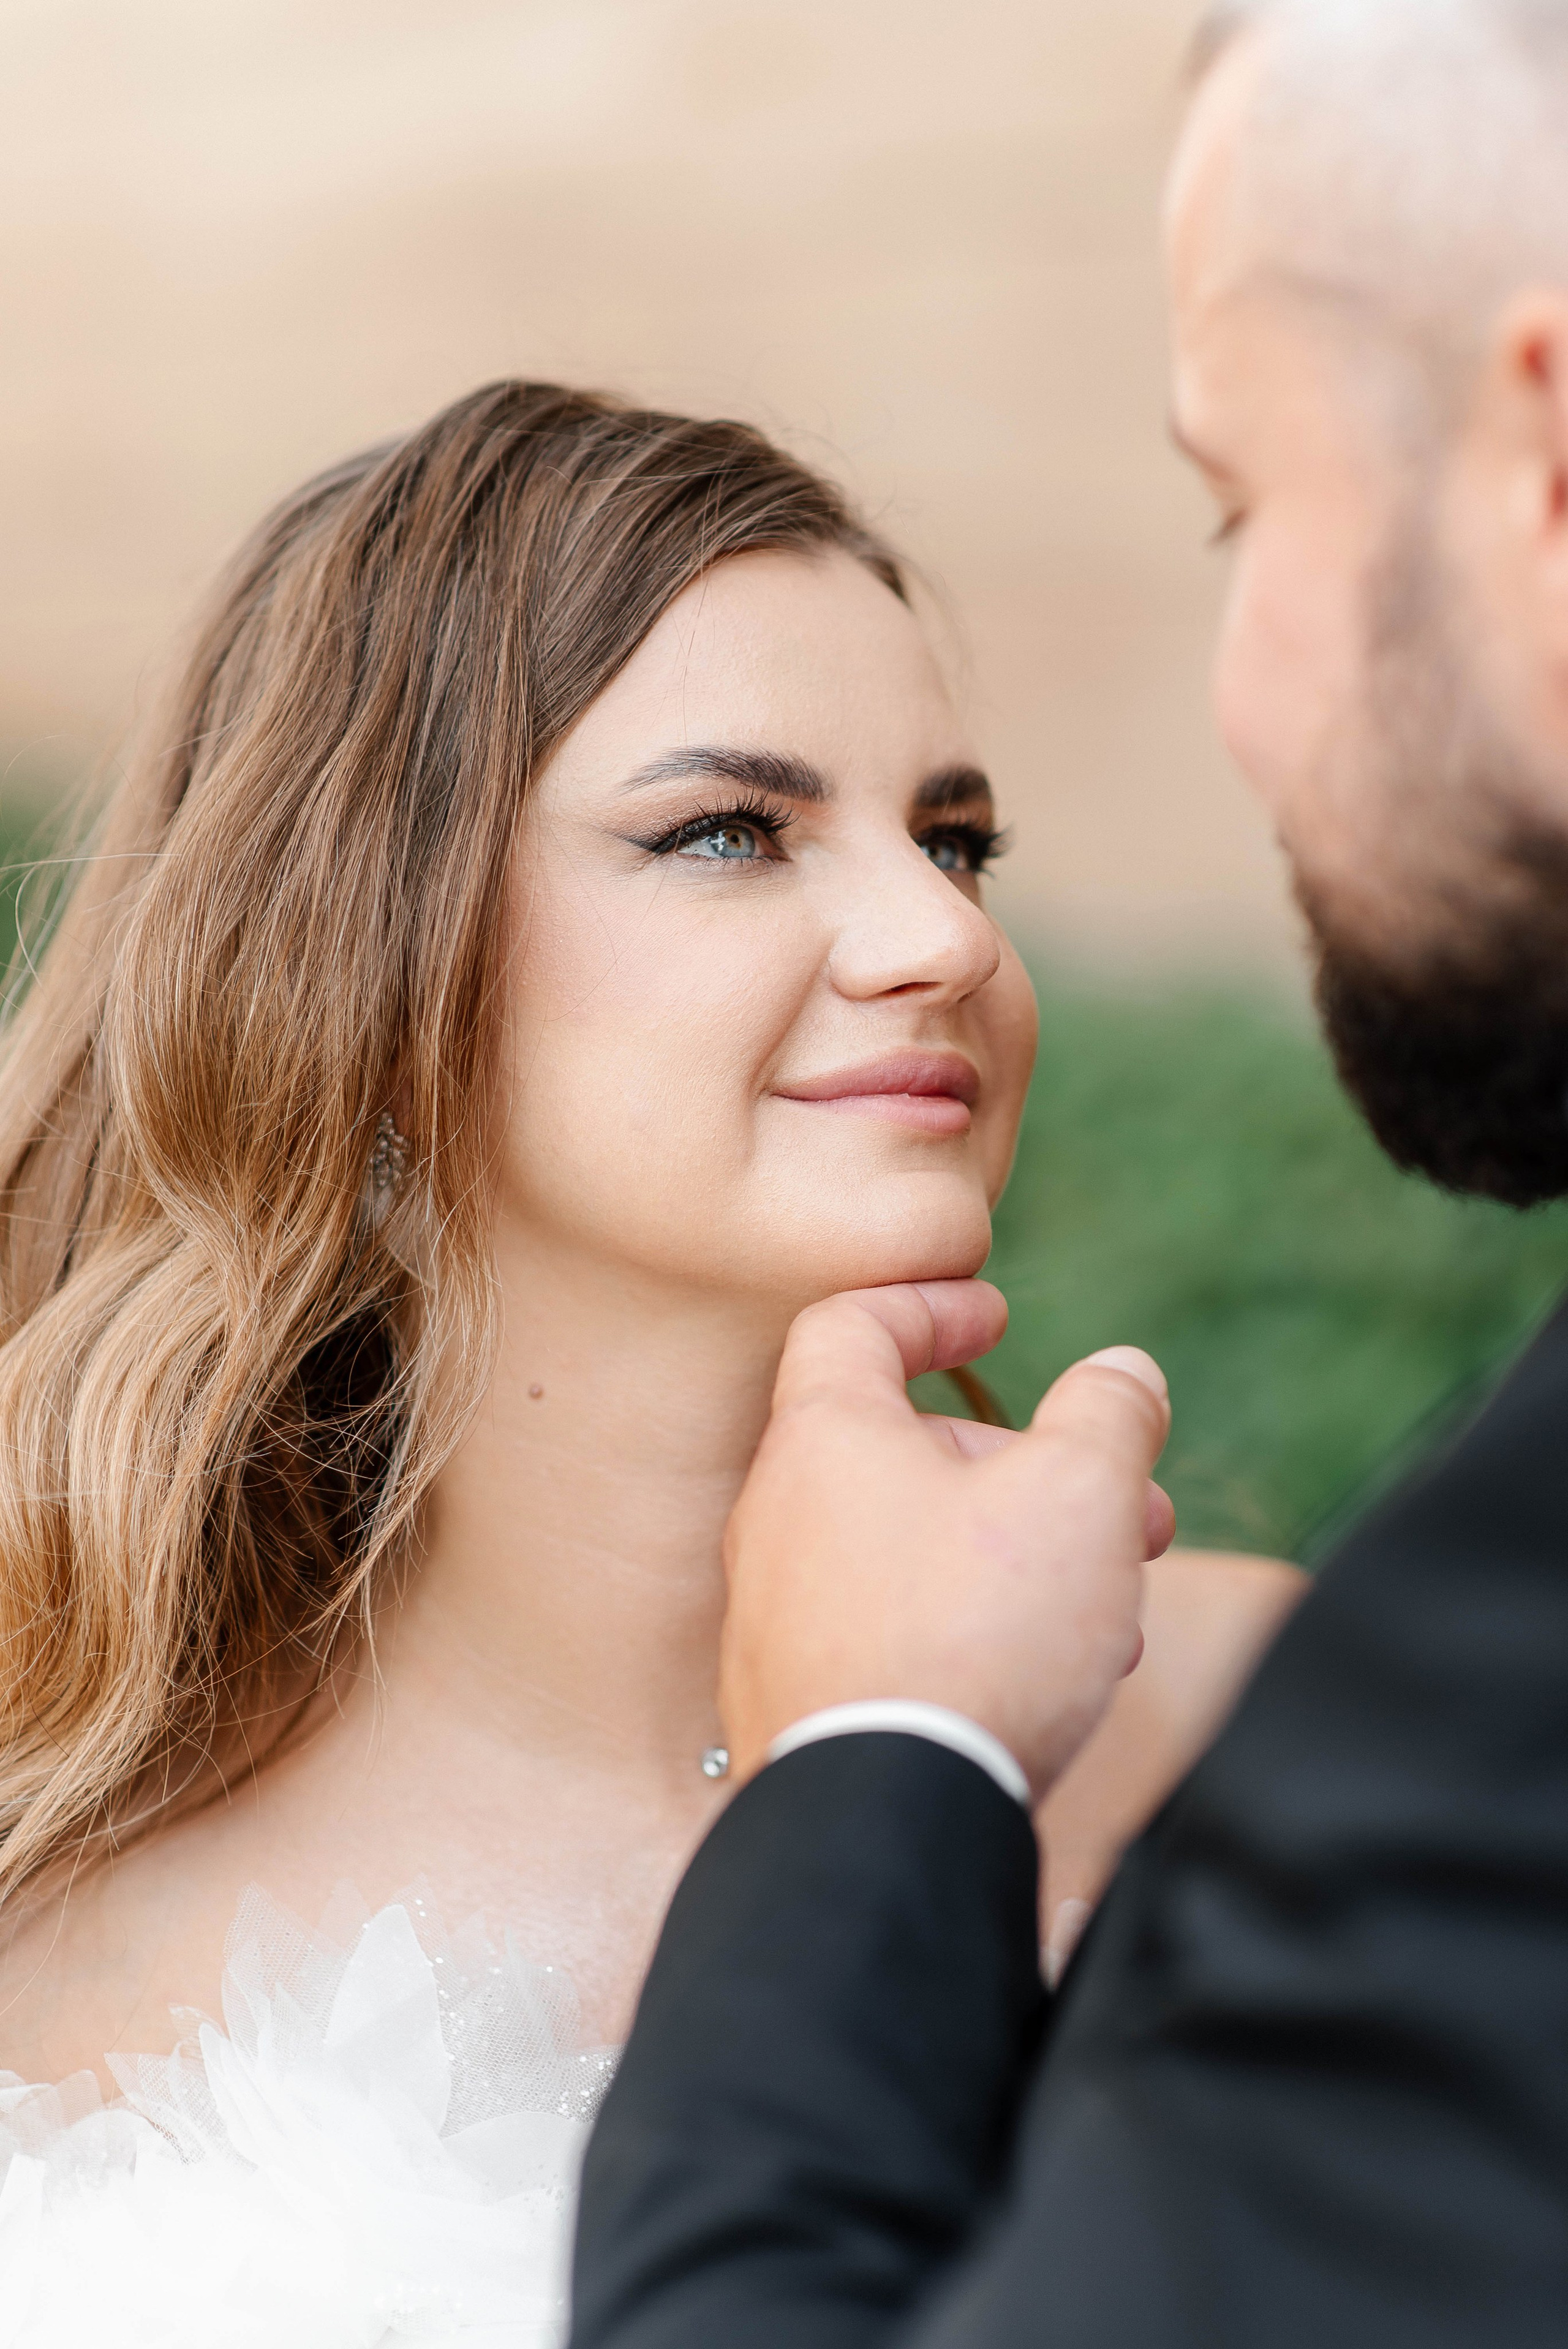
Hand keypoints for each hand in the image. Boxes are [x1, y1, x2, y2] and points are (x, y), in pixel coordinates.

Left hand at [719, 1280, 1172, 1803]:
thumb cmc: (976, 1632)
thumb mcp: (1079, 1493)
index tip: (994, 1319)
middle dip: (1034, 1467)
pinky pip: (897, 1628)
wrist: (886, 1820)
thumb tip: (1123, 1372)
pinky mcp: (799, 1698)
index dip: (929, 1305)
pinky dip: (979, 1623)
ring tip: (1118, 1600)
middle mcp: (781, 1518)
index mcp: (824, 1439)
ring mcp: (781, 1616)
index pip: (851, 1324)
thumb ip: (1109, 1415)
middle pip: (909, 1450)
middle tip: (1132, 1505)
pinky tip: (1063, 1672)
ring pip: (917, 1547)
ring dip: (1025, 1553)